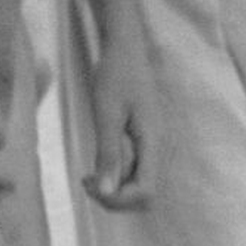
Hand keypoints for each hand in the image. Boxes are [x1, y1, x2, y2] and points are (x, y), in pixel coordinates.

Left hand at [83, 48, 160, 212]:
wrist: (124, 47)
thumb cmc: (114, 74)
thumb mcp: (106, 113)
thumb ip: (108, 154)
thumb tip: (106, 192)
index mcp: (153, 141)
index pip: (146, 191)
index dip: (119, 199)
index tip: (91, 186)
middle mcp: (158, 146)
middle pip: (144, 192)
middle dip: (116, 196)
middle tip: (87, 181)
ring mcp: (153, 143)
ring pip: (139, 182)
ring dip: (115, 185)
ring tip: (89, 174)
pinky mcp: (145, 138)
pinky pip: (135, 167)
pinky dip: (117, 171)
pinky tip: (99, 160)